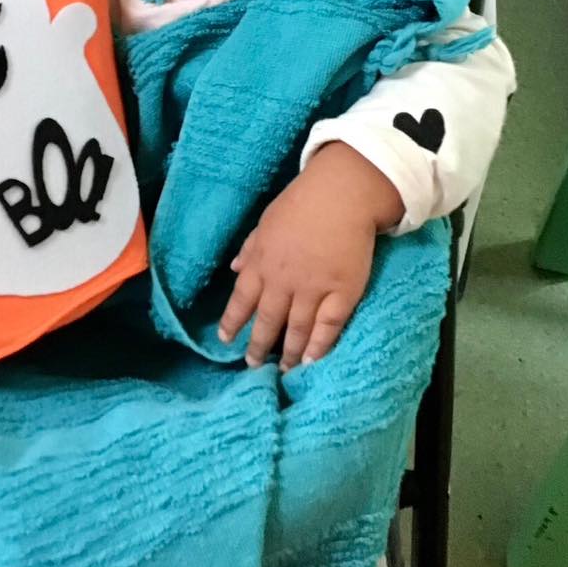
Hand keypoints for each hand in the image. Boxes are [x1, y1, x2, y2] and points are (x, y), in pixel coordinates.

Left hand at [218, 143, 403, 369]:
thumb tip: (234, 270)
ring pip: (296, 329)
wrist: (342, 194)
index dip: (232, 322)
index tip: (225, 341)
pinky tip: (311, 362)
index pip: (241, 300)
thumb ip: (250, 249)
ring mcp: (313, 288)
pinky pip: (328, 326)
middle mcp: (283, 280)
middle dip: (258, 346)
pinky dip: (318, 346)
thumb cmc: (301, 204)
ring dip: (287, 353)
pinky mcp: (342, 292)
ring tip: (283, 372)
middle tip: (252, 365)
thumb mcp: (266, 222)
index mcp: (262, 262)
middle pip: (267, 321)